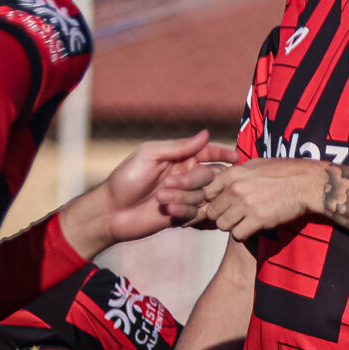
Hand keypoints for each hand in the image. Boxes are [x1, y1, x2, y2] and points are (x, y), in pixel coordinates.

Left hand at [63, 131, 237, 257]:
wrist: (112, 211)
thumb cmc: (126, 179)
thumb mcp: (149, 155)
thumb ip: (179, 147)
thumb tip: (206, 134)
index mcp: (179, 158)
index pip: (208, 153)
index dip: (223, 154)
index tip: (236, 158)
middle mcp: (185, 176)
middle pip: (209, 176)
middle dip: (192, 181)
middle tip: (168, 184)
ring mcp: (184, 195)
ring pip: (204, 196)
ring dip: (184, 197)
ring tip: (161, 199)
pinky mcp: (182, 215)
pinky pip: (197, 213)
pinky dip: (184, 210)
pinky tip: (168, 211)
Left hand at [199, 157, 325, 240]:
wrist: (306, 182)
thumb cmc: (282, 171)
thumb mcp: (254, 164)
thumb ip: (234, 174)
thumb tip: (218, 181)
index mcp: (233, 174)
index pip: (205, 192)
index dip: (210, 200)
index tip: (218, 204)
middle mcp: (236, 189)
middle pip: (212, 212)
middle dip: (220, 215)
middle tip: (233, 215)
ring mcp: (246, 204)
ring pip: (222, 225)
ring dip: (231, 225)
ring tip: (243, 220)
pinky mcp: (258, 219)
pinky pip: (238, 235)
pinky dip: (243, 234)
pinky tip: (252, 226)